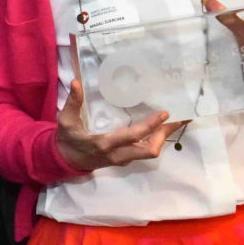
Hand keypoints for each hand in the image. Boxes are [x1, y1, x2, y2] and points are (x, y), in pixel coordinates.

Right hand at [55, 79, 180, 171]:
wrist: (65, 161)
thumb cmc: (67, 139)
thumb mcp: (66, 121)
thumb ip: (73, 103)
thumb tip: (76, 82)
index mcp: (105, 144)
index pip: (133, 137)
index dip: (150, 126)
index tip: (164, 113)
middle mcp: (118, 154)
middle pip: (150, 150)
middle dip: (165, 134)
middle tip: (178, 118)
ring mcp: (123, 158)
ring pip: (150, 152)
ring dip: (163, 137)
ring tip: (176, 120)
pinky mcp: (125, 158)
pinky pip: (145, 150)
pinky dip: (156, 139)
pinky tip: (162, 126)